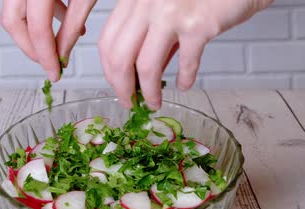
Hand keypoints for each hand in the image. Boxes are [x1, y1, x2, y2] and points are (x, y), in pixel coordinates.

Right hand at [1, 0, 95, 81]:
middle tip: (48, 63)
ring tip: (58, 46)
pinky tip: (62, 21)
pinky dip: (39, 15)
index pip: (37, 30)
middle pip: (13, 22)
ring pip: (15, 12)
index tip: (54, 73)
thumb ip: (72, 27)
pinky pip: (24, 1)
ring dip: (34, 33)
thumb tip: (62, 55)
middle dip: (30, 48)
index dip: (46, 56)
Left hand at [98, 0, 272, 108]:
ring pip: (146, 66)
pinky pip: (186, 63)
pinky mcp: (197, 25)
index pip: (106, 41)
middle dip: (122, 88)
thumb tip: (139, 75)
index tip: (118, 87)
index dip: (109, 71)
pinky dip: (185, 79)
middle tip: (130, 102)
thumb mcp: (166, 9)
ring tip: (155, 102)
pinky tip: (185, 84)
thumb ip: (151, 38)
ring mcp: (170, 12)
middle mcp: (146, 2)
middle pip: (119, 57)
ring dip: (149, 92)